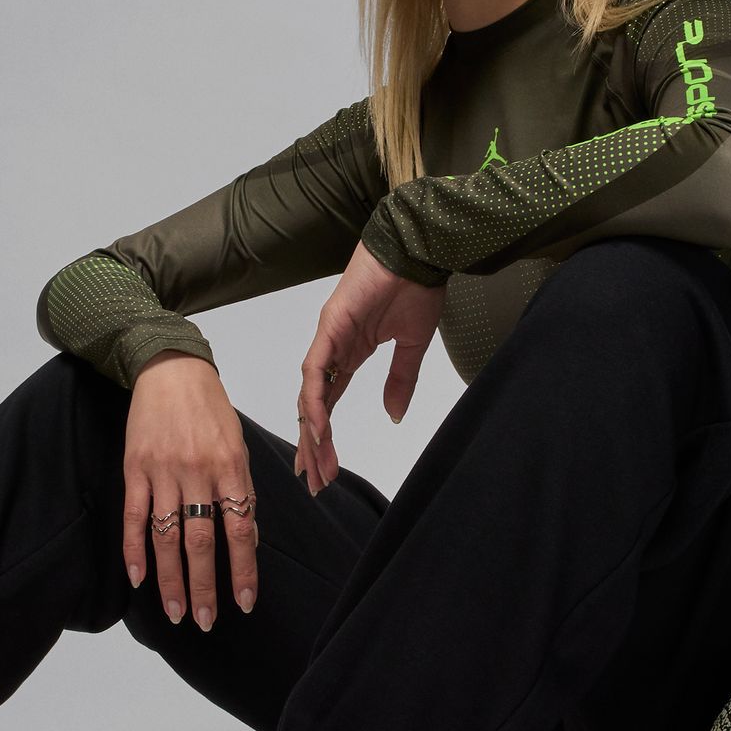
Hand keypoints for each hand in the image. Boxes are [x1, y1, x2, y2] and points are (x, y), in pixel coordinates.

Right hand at [123, 352, 259, 630]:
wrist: (171, 368)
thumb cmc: (210, 410)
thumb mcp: (238, 445)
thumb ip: (240, 490)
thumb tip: (246, 538)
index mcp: (231, 466)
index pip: (241, 529)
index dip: (244, 570)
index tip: (244, 602)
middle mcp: (197, 471)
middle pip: (201, 541)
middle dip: (204, 586)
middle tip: (204, 620)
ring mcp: (163, 471)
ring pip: (166, 536)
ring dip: (171, 579)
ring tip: (175, 611)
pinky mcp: (135, 468)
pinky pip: (134, 516)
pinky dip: (135, 550)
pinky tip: (138, 578)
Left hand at [295, 240, 444, 494]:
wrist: (420, 249)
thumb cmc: (416, 286)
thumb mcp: (411, 345)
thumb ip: (400, 381)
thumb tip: (394, 415)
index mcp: (352, 353)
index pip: (331, 402)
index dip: (326, 436)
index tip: (326, 468)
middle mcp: (333, 348)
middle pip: (316, 405)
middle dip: (314, 445)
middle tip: (314, 481)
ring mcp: (328, 337)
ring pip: (311, 393)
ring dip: (312, 431)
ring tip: (316, 464)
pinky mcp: (330, 326)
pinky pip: (317, 370)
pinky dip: (315, 400)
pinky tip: (318, 428)